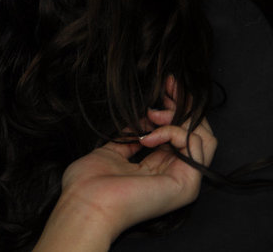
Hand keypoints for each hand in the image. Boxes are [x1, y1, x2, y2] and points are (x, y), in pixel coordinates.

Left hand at [56, 79, 216, 242]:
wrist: (85, 203)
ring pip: (204, 137)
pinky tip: (149, 135)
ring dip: (180, 117)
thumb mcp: (111, 152)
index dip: (175, 109)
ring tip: (154, 115)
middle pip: (196, 133)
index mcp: (156, 171)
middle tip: (168, 88)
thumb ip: (129, 138)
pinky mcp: (186, 184)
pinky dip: (173, 131)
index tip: (167, 85)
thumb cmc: (89, 184)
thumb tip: (139, 122)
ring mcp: (183, 181)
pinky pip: (195, 145)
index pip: (178, 136)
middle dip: (183, 106)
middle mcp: (174, 176)